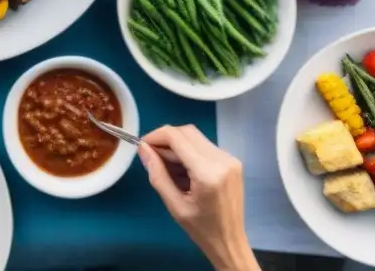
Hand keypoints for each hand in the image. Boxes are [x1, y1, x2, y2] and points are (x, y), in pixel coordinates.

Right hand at [139, 125, 258, 270]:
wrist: (230, 242)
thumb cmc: (201, 229)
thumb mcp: (174, 205)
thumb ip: (157, 174)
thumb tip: (142, 148)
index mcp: (207, 173)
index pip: (177, 137)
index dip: (156, 136)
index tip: (142, 146)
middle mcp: (222, 160)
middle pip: (187, 132)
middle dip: (166, 139)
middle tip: (152, 156)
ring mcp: (230, 159)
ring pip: (195, 137)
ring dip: (177, 146)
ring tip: (168, 168)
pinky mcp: (232, 162)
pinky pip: (204, 146)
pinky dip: (189, 152)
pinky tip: (184, 171)